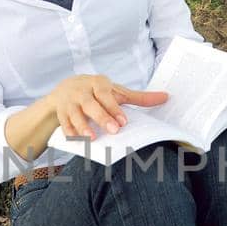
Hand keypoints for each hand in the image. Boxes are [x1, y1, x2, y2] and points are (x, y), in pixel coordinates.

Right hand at [52, 74, 168, 139]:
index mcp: (98, 83)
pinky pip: (63, 123)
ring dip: (82, 126)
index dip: (113, 107)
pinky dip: (68, 132)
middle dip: (101, 117)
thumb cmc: (97, 92)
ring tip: (92, 138)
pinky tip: (75, 141)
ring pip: (74, 114)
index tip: (123, 122)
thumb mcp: (117, 92)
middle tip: (113, 130)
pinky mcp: (61, 112)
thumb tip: (166, 97)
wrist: (65, 89)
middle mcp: (82, 90)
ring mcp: (69, 101)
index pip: (105, 94)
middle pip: (90, 104)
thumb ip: (139, 97)